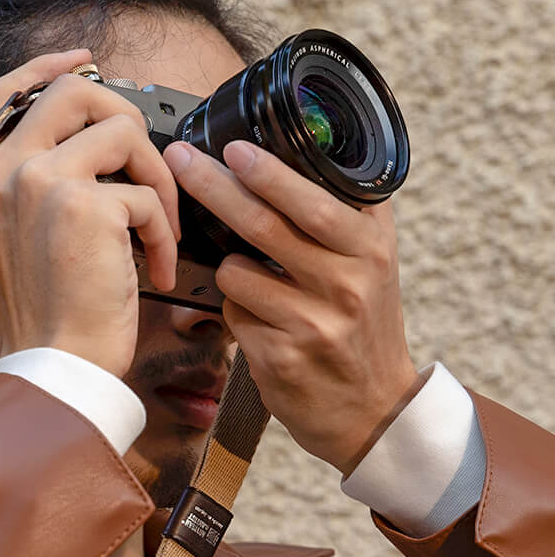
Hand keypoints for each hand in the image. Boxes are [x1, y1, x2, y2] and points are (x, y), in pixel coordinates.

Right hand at [0, 50, 180, 378]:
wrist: (53, 365)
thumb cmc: (46, 308)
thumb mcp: (19, 234)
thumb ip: (35, 178)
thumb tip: (88, 130)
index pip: (3, 90)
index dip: (47, 65)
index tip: (88, 62)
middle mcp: (3, 169)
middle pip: (74, 91)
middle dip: (125, 117)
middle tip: (143, 166)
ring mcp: (40, 183)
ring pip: (124, 130)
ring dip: (157, 177)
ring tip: (158, 227)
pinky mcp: (85, 207)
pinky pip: (148, 192)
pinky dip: (165, 231)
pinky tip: (157, 267)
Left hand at [163, 139, 419, 473]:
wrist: (373, 410)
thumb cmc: (362, 326)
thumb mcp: (373, 264)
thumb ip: (343, 216)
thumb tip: (298, 154)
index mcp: (370, 249)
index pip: (313, 202)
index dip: (269, 173)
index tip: (234, 147)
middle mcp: (348, 283)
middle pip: (265, 226)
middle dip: (216, 188)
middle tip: (183, 161)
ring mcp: (315, 323)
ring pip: (235, 273)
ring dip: (230, 271)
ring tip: (260, 287)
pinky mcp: (282, 357)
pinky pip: (232, 314)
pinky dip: (236, 311)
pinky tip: (264, 325)